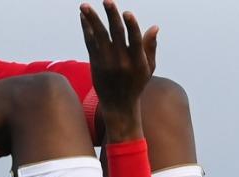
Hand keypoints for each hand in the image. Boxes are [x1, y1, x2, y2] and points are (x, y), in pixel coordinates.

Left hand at [80, 1, 156, 142]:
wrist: (119, 104)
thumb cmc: (136, 83)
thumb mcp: (148, 68)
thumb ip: (150, 47)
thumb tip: (154, 27)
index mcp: (137, 62)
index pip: (135, 41)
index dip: (132, 26)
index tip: (127, 13)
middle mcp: (122, 62)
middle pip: (116, 35)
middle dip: (111, 16)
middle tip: (107, 1)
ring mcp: (107, 62)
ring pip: (98, 36)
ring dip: (91, 19)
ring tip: (84, 5)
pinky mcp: (95, 63)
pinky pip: (89, 42)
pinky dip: (86, 28)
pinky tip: (83, 16)